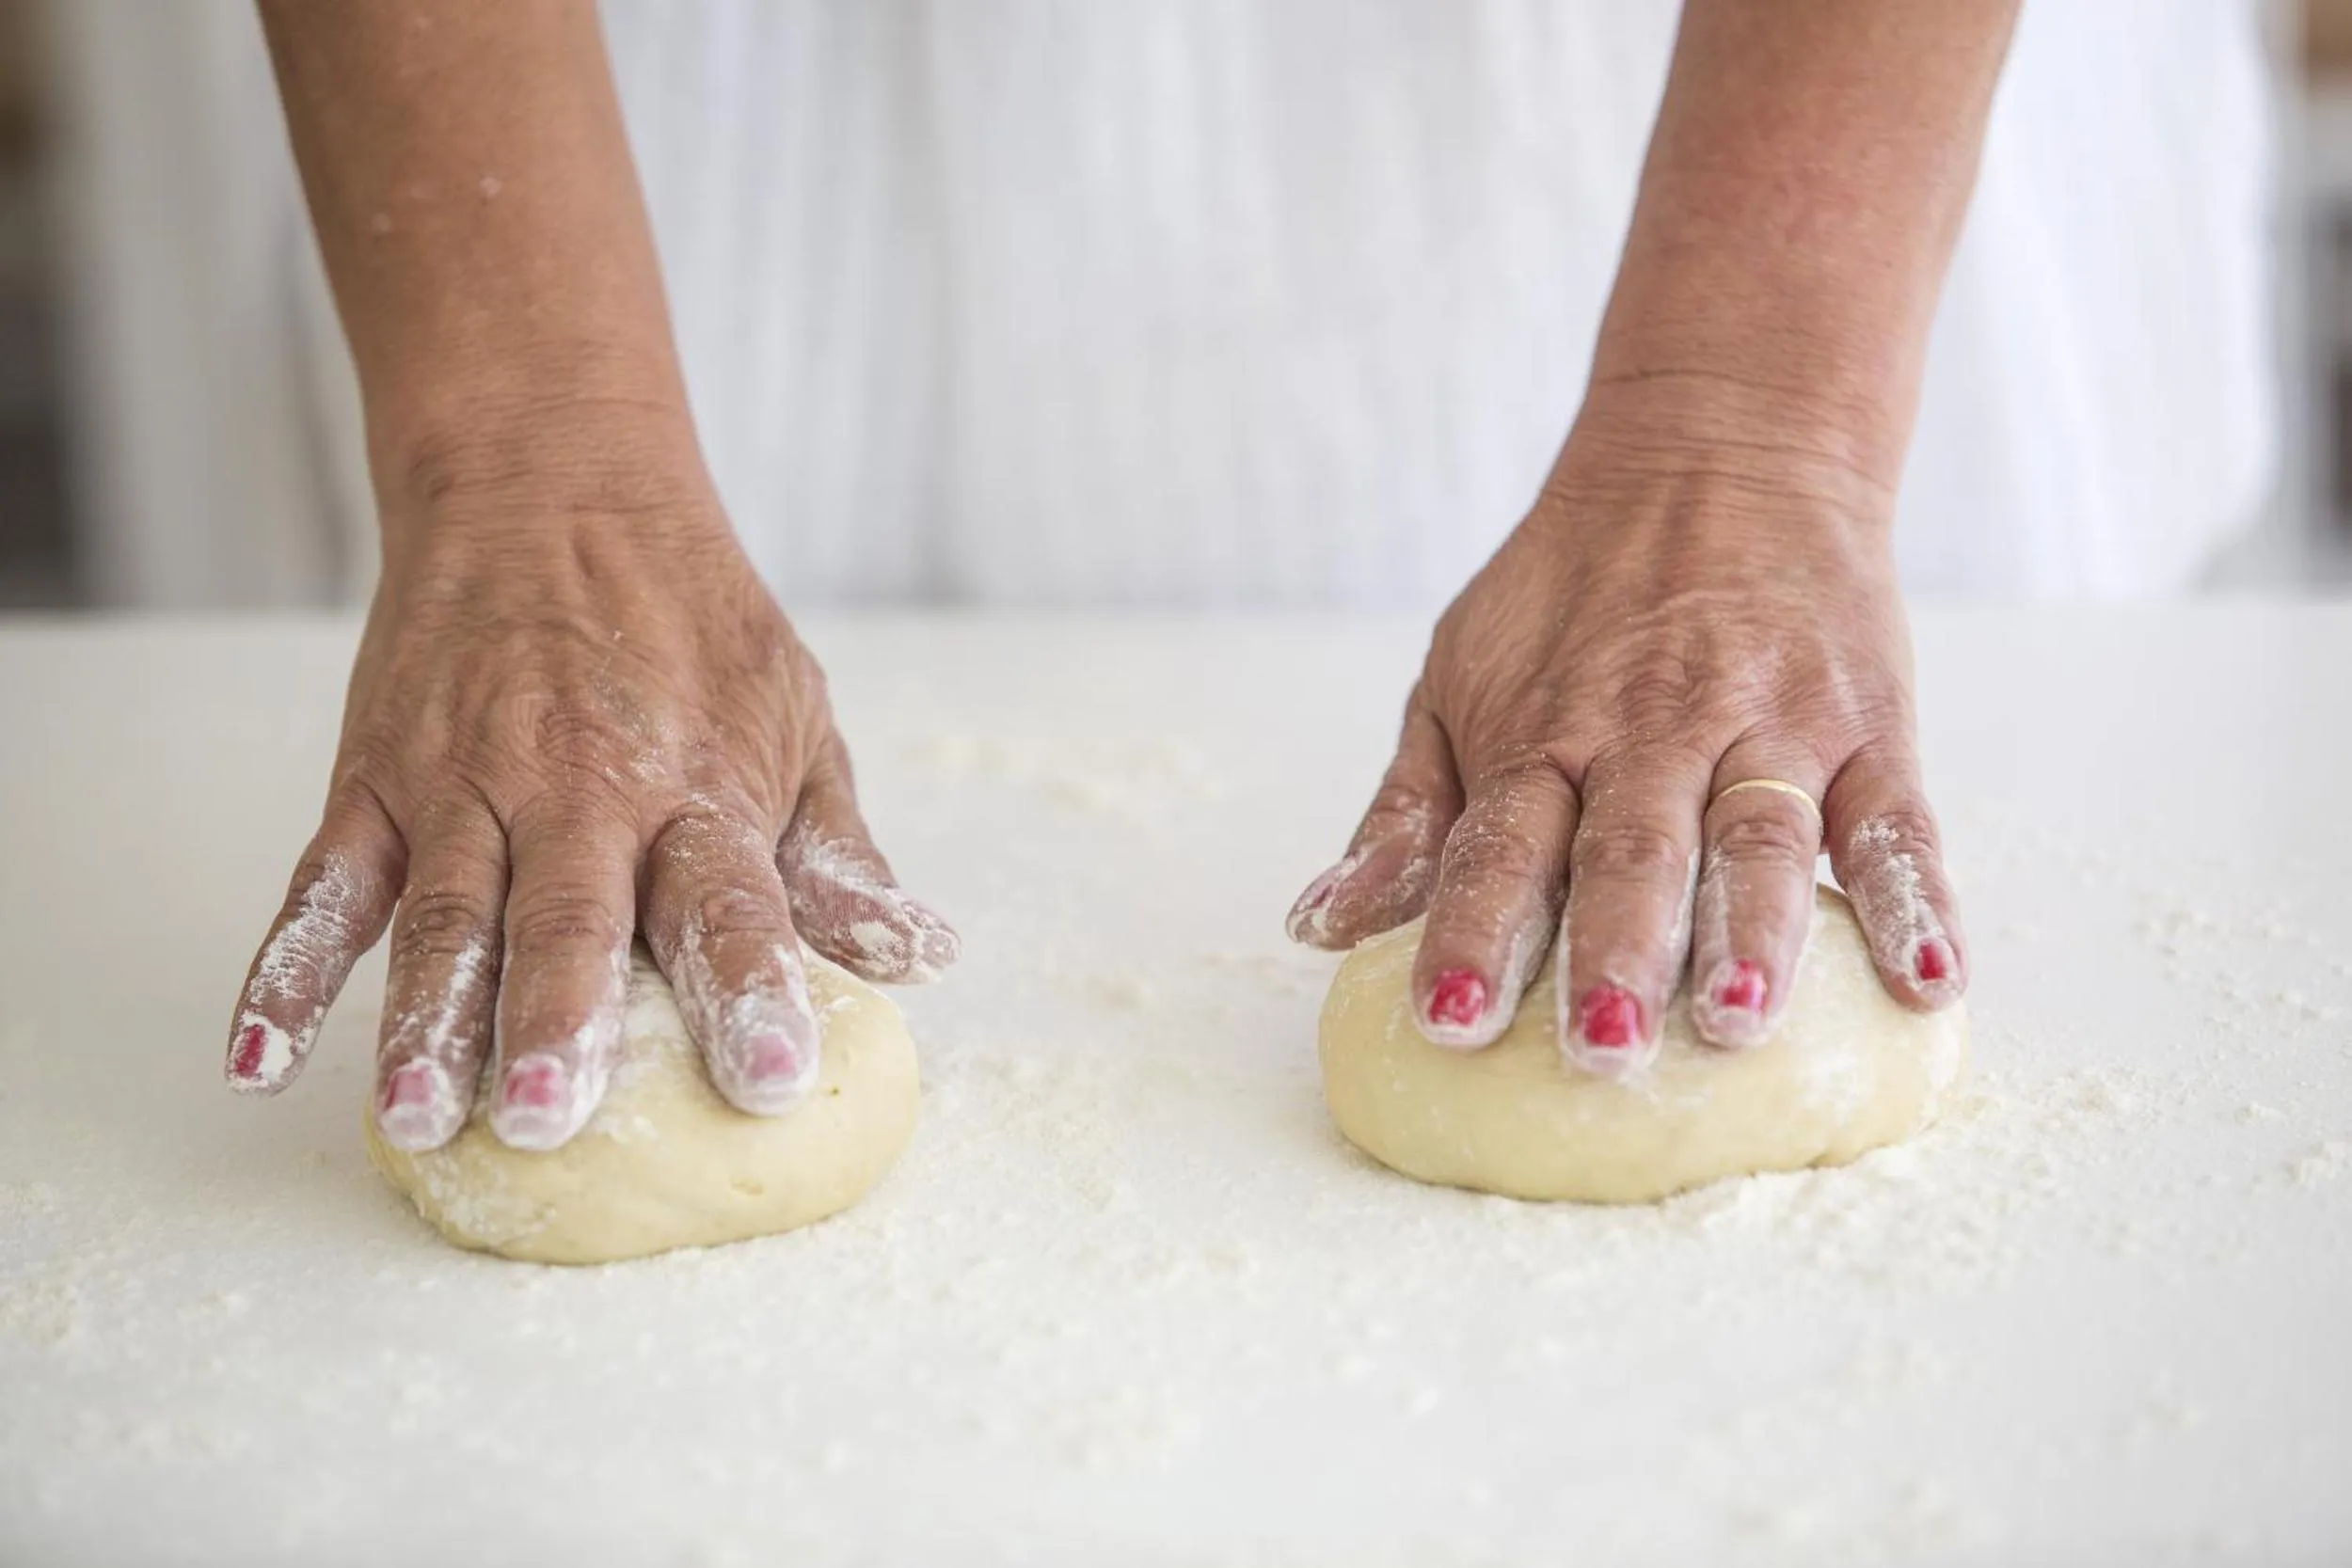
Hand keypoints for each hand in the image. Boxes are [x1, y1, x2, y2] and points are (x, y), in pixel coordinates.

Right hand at [222, 443, 955, 1150]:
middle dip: (556, 1022)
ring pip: (443, 914)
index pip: (731, 905)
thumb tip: (918, 956)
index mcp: (696, 787)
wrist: (552, 479)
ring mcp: (463, 784)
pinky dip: (285, 970)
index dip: (751, 992)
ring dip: (426, 1019)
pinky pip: (328, 886)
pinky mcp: (375, 777)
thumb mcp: (796, 716)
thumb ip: (839, 854)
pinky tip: (260, 1056)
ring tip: (420, 1119)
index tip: (769, 1080)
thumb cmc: (692, 620)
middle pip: (567, 919)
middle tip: (549, 1123)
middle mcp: (577, 789)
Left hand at [1288, 381, 1964, 1071]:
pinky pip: (1895, 822)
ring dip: (1752, 936)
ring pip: (1759, 842)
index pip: (1500, 848)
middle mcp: (1650, 732)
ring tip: (1741, 1023)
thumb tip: (1319, 929)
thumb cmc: (1570, 596)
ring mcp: (1766, 726)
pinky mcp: (1867, 723)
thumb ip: (1408, 815)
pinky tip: (1927, 983)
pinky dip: (1913, 901)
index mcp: (1541, 734)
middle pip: (1629, 855)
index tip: (1448, 1024)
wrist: (1720, 443)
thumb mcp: (1459, 676)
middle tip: (1602, 1049)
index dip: (1473, 936)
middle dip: (1614, 954)